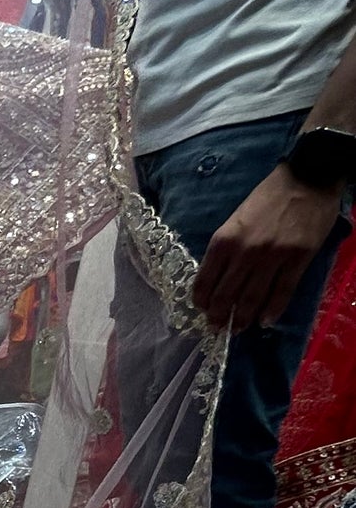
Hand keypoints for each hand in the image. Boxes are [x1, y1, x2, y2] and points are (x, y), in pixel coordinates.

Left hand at [190, 165, 341, 329]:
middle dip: (218, 316)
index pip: (204, 280)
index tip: (200, 310)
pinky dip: (272, 311)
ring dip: (242, 319)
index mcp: (224, 239)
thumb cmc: (268, 196)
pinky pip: (282, 292)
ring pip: (252, 298)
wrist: (308, 178)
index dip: (200, 301)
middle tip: (216, 327)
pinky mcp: (298, 259)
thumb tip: (217, 276)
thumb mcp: (236, 218)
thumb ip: (226, 246)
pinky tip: (265, 322)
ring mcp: (272, 257)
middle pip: (226, 295)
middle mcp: (244, 252)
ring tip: (237, 329)